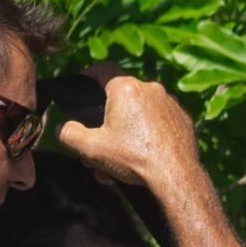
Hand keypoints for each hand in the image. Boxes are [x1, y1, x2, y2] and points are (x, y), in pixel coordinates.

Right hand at [52, 70, 206, 196]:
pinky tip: (142, 157)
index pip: (103, 69)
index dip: (89, 74)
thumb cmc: (134, 158)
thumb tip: (62, 128)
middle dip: (105, 124)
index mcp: (126, 89)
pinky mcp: (183, 119)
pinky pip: (159, 122)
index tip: (84, 83)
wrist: (176, 177)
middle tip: (98, 147)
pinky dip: (147, 135)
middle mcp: (150, 89)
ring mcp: (170, 103)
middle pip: (120, 100)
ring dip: (125, 134)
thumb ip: (70, 135)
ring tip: (118, 163)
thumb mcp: (92, 149)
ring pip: (139, 114)